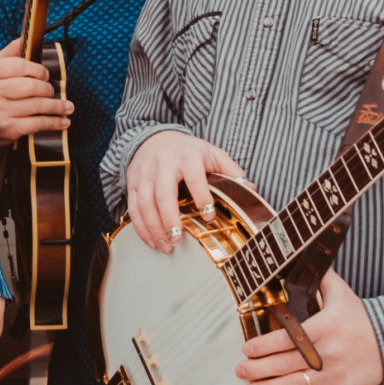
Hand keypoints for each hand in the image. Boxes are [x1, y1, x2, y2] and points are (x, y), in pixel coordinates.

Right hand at [0, 40, 74, 148]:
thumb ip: (10, 53)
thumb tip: (28, 34)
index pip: (20, 65)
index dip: (38, 69)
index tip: (46, 75)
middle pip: (31, 86)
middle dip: (48, 89)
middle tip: (53, 91)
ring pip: (37, 105)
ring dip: (57, 106)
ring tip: (67, 106)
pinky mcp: (7, 129)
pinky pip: (37, 123)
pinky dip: (54, 122)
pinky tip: (63, 121)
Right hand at [125, 131, 246, 249]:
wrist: (156, 139)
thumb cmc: (189, 152)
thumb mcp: (213, 154)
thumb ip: (232, 171)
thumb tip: (251, 189)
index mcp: (188, 156)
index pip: (195, 177)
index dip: (202, 196)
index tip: (209, 216)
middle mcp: (164, 163)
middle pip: (163, 192)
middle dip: (169, 218)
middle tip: (177, 238)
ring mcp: (146, 173)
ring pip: (145, 202)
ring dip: (153, 227)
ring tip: (166, 246)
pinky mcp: (133, 182)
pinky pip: (134, 207)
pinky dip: (141, 227)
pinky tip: (152, 240)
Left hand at [236, 269, 383, 384]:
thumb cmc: (362, 317)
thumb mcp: (342, 293)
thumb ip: (321, 277)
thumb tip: (303, 254)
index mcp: (325, 327)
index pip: (288, 338)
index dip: (264, 345)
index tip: (246, 349)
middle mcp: (328, 352)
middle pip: (286, 363)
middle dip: (259, 369)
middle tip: (240, 371)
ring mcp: (335, 374)